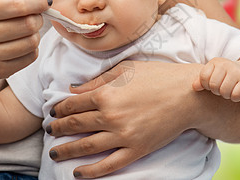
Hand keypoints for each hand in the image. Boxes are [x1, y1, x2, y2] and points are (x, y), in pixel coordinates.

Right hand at [0, 0, 50, 80]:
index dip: (37, 3)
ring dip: (35, 33)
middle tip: (34, 16)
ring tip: (26, 30)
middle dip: (37, 18)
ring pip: (32, 42)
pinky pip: (30, 57)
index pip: (17, 6)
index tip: (45, 1)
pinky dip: (32, 48)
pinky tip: (22, 43)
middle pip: (28, 24)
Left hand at [46, 61, 203, 178]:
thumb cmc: (159, 76)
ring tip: (55, 153)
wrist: (189, 95)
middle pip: (75, 125)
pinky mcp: (136, 149)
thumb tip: (74, 89)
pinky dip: (90, 171)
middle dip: (58, 129)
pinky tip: (77, 173)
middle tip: (50, 131)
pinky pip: (108, 164)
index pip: (72, 104)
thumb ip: (98, 79)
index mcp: (106, 93)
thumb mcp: (126, 68)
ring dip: (66, 150)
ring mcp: (123, 135)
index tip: (54, 113)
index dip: (59, 109)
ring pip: (86, 146)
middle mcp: (111, 116)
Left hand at [192, 57, 239, 101]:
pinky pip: (235, 95)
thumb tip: (194, 87)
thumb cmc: (224, 78)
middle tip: (222, 88)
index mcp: (215, 62)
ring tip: (229, 90)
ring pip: (224, 92)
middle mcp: (226, 64)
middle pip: (213, 85)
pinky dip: (235, 98)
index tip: (211, 85)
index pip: (204, 77)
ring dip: (226, 95)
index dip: (206, 85)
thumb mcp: (212, 76)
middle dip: (216, 91)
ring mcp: (237, 72)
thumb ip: (201, 81)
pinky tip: (237, 93)